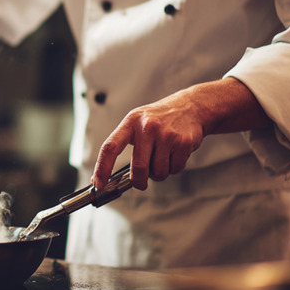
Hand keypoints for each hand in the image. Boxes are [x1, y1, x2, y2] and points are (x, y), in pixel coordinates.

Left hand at [91, 78, 271, 190]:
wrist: (191, 106)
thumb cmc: (159, 119)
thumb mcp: (137, 122)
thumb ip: (124, 144)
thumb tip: (109, 176)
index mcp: (131, 122)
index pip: (110, 147)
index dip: (102, 167)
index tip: (98, 183)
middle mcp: (148, 127)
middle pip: (139, 168)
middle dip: (138, 181)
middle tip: (140, 183)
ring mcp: (167, 135)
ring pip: (158, 172)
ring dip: (159, 173)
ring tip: (162, 157)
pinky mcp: (184, 142)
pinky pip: (175, 169)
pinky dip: (174, 168)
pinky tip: (175, 153)